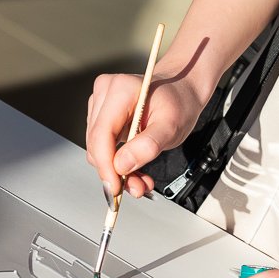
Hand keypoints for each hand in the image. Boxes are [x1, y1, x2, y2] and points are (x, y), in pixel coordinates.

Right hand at [85, 61, 210, 199]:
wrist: (182, 91)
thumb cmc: (179, 102)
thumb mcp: (172, 126)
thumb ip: (148, 146)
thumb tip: (121, 166)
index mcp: (121, 89)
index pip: (101, 135)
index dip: (106, 166)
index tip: (116, 188)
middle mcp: (105, 92)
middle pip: (97, 144)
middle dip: (115, 172)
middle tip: (138, 188)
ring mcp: (101, 103)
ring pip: (98, 149)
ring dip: (118, 170)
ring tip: (141, 179)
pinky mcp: (101, 115)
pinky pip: (102, 146)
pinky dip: (119, 162)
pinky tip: (136, 168)